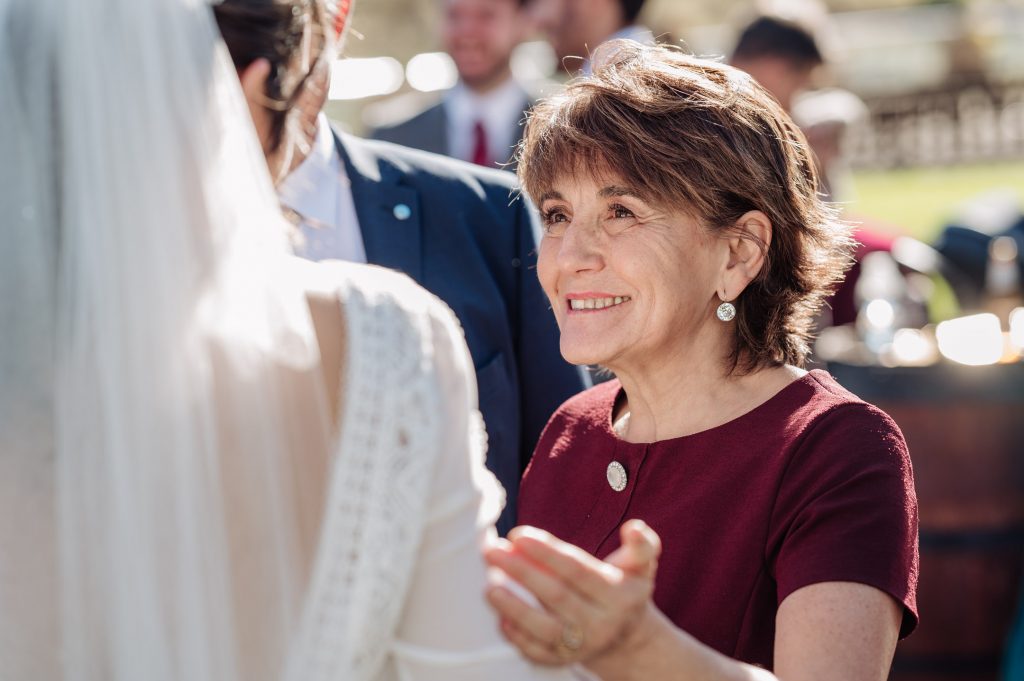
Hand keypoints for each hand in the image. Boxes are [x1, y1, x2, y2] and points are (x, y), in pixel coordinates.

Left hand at [483, 520, 660, 666]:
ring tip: (489, 587)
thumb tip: (633, 528)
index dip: (547, 552)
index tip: (518, 534)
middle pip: (556, 595)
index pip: (578, 570)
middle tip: (492, 551)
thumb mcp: (641, 566)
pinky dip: (518, 638)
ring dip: (514, 608)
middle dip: (521, 572)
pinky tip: (500, 619)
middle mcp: (601, 623)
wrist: (628, 637)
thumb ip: (642, 544)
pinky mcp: (565, 661)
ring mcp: (583, 646)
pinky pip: (538, 652)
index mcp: (619, 596)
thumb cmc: (625, 588)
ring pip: (544, 628)